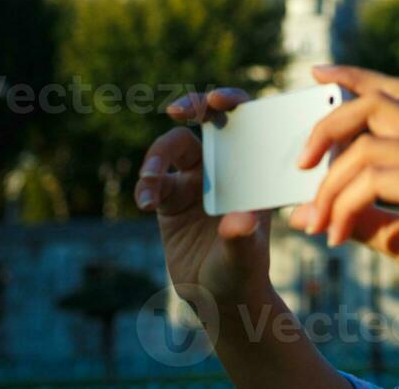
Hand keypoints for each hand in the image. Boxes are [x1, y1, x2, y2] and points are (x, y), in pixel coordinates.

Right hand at [136, 88, 273, 318]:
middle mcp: (225, 166)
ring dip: (156, 159)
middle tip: (176, 108)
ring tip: (149, 189)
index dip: (232, 100)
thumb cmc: (241, 274)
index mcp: (252, 168)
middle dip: (191, 105)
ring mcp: (195, 179)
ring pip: (171, 148)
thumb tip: (240, 220)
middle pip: (205, 120)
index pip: (246, 120)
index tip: (216, 99)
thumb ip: (241, 239)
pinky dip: (146, 186)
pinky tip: (146, 201)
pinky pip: (153, 180)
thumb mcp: (244, 259)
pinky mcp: (170, 198)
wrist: (217, 300)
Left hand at [288, 65, 398, 336]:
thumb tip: (305, 212)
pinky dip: (345, 205)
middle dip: (326, 125)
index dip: (356, 77)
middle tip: (299, 164)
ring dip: (329, 187)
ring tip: (318, 225)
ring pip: (366, 147)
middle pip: (376, 103)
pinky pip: (375, 178)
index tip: (318, 74)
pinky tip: (337, 236)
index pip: (397, 93)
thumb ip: (359, 218)